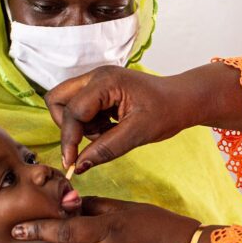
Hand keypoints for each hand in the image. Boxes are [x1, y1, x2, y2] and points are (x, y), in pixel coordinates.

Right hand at [45, 63, 241, 172]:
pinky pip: (80, 108)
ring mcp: (96, 82)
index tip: (71, 163)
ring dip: (81, 126)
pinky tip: (112, 127)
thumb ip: (106, 149)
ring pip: (67, 105)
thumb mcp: (138, 134)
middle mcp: (96, 77)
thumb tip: (79, 165)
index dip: (69, 139)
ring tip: (109, 132)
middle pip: (57, 99)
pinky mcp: (100, 91)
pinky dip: (90, 124)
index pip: (72, 111)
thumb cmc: (167, 112)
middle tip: (90, 141)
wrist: (183, 101)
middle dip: (67, 125)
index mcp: (105, 82)